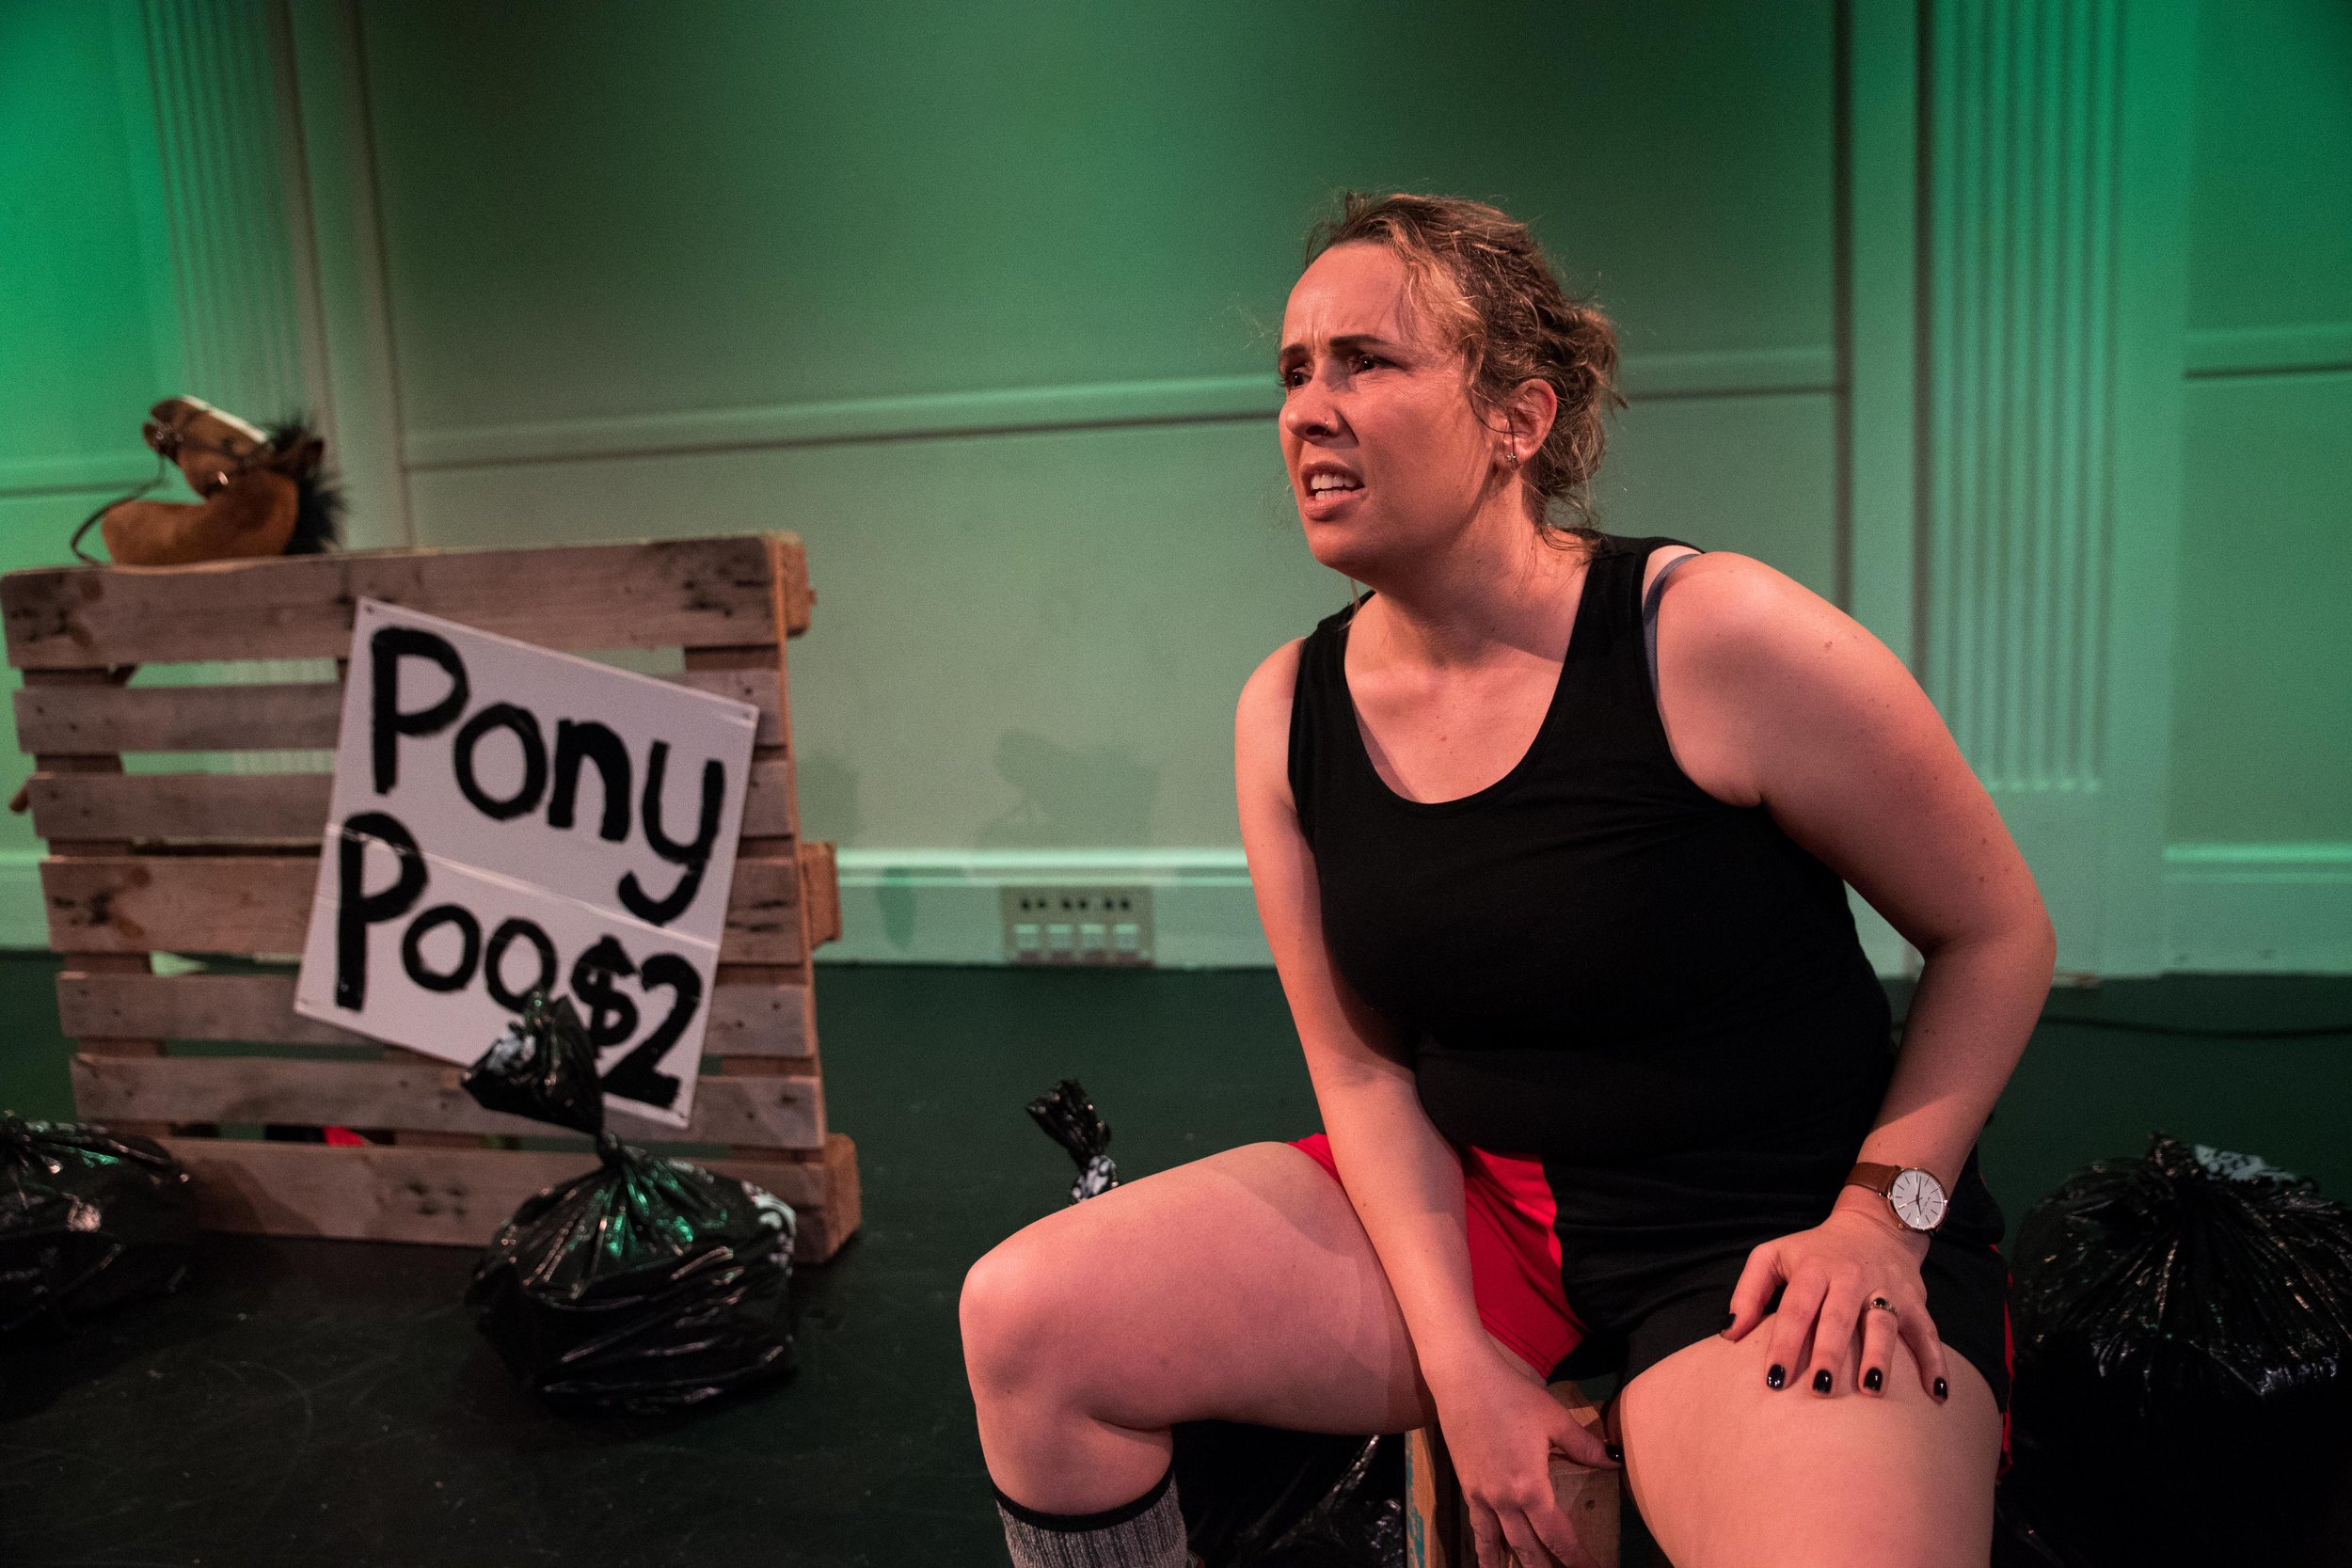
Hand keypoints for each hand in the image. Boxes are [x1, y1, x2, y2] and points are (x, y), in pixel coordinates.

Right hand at [1432, 1348, 1620, 1567]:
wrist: (1464, 1382)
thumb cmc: (1513, 1397)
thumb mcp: (1554, 1419)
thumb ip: (1584, 1446)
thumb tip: (1615, 1460)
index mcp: (1531, 1487)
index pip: (1558, 1535)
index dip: (1576, 1558)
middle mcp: (1505, 1501)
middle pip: (1529, 1547)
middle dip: (1548, 1567)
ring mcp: (1483, 1497)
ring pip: (1500, 1543)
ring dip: (1515, 1564)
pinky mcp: (1467, 1488)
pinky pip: (1478, 1527)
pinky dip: (1484, 1548)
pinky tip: (1487, 1560)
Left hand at [1719, 1194, 1949, 1401]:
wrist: (1875, 1224)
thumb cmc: (1813, 1251)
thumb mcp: (1773, 1255)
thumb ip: (1748, 1291)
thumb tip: (1728, 1332)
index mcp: (1813, 1269)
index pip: (1796, 1308)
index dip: (1784, 1343)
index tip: (1773, 1379)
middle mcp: (1850, 1278)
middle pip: (1838, 1318)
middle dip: (1829, 1353)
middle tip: (1819, 1389)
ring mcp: (1885, 1289)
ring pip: (1883, 1324)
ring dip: (1879, 1357)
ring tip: (1871, 1390)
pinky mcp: (1914, 1300)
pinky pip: (1928, 1332)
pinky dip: (1935, 1361)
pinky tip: (1937, 1395)